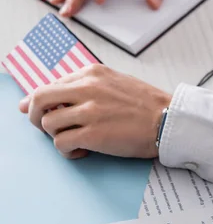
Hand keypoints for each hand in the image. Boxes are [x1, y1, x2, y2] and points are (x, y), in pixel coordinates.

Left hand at [19, 65, 171, 159]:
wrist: (166, 118)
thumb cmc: (142, 103)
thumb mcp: (112, 81)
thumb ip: (81, 86)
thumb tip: (45, 97)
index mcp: (91, 73)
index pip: (50, 84)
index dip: (38, 102)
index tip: (35, 112)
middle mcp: (87, 87)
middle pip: (38, 99)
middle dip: (34, 116)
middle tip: (46, 128)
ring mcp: (89, 111)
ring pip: (47, 124)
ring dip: (56, 136)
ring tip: (74, 139)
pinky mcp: (93, 134)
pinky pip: (61, 144)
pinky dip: (68, 151)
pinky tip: (83, 150)